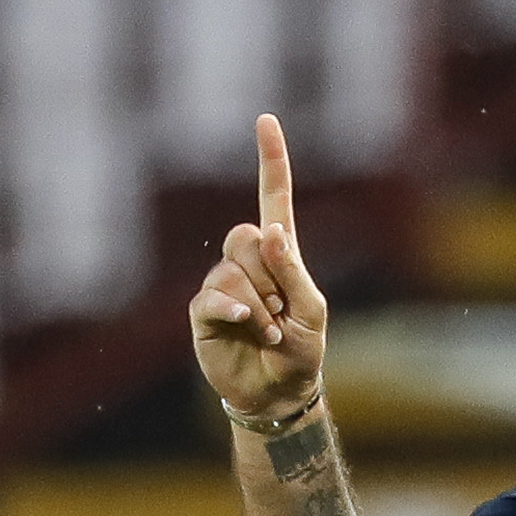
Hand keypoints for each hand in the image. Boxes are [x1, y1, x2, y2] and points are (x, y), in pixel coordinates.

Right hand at [189, 114, 325, 424]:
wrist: (277, 394)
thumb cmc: (300, 353)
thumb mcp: (311, 311)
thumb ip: (293, 271)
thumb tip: (270, 230)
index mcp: (278, 254)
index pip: (274, 198)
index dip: (271, 161)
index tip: (266, 120)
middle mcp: (247, 263)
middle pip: (245, 236)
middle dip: (268, 275)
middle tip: (280, 311)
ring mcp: (223, 285)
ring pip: (232, 271)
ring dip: (259, 304)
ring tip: (268, 332)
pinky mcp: (204, 312)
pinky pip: (214, 296)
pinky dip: (236, 311)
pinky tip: (249, 326)